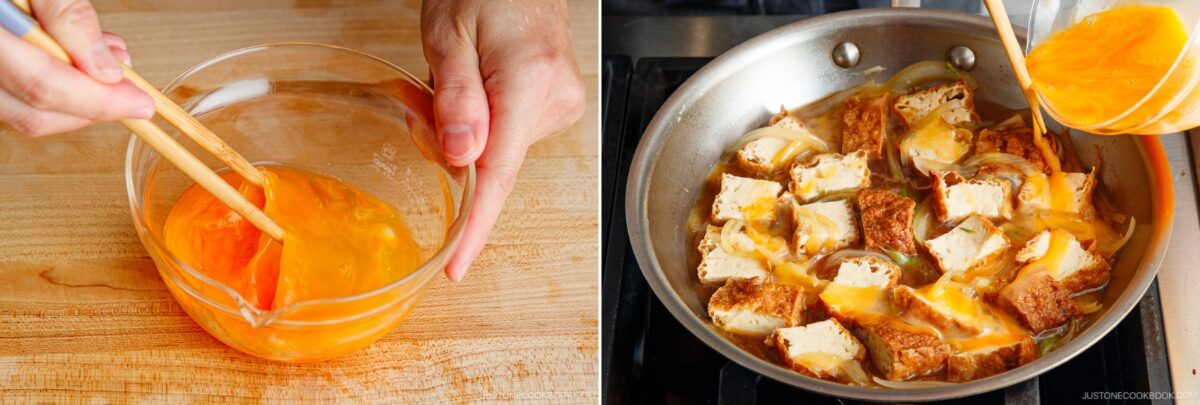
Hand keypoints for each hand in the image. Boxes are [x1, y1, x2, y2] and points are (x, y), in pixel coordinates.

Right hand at [0, 0, 152, 136]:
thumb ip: (70, 18)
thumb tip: (106, 71)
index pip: (42, 85)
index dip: (98, 101)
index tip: (141, 103)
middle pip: (31, 111)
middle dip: (91, 107)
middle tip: (131, 90)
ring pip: (22, 111)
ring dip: (76, 99)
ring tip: (109, 64)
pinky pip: (12, 95)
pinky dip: (53, 86)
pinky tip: (78, 60)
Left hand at [421, 0, 585, 280]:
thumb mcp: (448, 33)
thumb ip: (456, 97)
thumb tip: (462, 158)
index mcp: (527, 82)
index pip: (499, 173)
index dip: (475, 226)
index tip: (457, 265)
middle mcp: (554, 99)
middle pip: (490, 160)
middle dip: (450, 143)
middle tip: (428, 92)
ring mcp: (562, 104)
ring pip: (497, 148)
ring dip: (466, 127)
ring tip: (458, 75)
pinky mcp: (559, 105)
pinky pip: (510, 133)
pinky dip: (486, 120)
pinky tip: (480, 84)